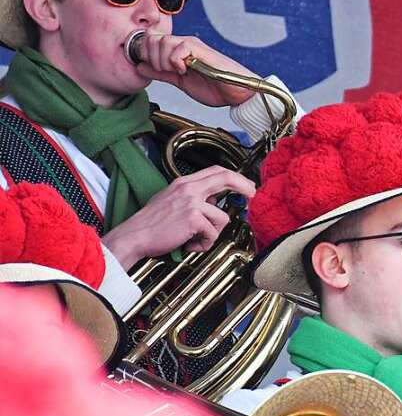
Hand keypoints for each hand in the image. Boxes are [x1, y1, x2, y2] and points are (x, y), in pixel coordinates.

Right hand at [102, 166, 255, 268]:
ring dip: (212, 233)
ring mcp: (192, 202)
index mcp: (184, 183)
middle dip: (244, 187)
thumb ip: (192, 198)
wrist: (134, 236)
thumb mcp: (171, 200)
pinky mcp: (193, 218)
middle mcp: (189, 189)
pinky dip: (203, 244)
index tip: (247, 185)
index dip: (235, 177)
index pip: (216, 171)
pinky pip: (212, 234)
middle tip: (252, 196)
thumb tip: (212, 202)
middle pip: (226, 178)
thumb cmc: (151, 224)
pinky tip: (188, 244)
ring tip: (194, 238)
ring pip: (222, 218)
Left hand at [132, 32, 256, 107]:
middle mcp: (185, 44)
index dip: (145, 53)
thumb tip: (140, 67)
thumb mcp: (180, 82)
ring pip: (163, 42)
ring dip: (164, 61)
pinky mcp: (201, 50)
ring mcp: (193, 46)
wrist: (237, 93)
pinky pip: (178, 49)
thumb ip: (161, 74)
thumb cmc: (216, 87)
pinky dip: (176, 61)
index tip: (153, 68)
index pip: (151, 39)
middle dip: (153, 57)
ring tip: (177, 72)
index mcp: (179, 50)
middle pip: (153, 38)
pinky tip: (185, 70)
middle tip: (165, 71)